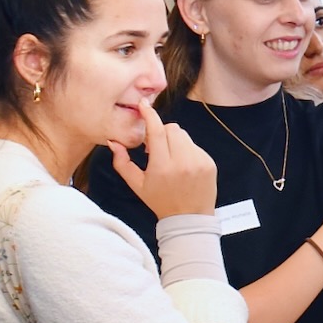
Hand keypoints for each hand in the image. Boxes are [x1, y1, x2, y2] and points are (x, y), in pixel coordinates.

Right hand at [111, 104, 218, 219]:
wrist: (189, 218)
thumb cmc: (160, 201)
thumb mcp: (137, 185)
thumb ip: (122, 163)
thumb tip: (113, 142)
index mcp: (162, 167)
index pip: (156, 132)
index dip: (149, 115)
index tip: (144, 104)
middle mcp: (182, 162)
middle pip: (171, 129)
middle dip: (161, 133)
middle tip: (156, 149)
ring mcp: (198, 162)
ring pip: (183, 135)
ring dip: (174, 141)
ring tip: (170, 158)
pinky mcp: (209, 163)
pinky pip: (195, 146)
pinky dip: (186, 150)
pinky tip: (182, 166)